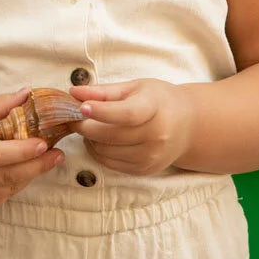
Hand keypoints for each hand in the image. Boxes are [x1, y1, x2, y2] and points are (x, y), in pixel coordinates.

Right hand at [0, 87, 63, 210]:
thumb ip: (0, 105)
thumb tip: (29, 93)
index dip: (22, 151)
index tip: (44, 143)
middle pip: (5, 175)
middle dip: (35, 166)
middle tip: (58, 155)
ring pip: (6, 189)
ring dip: (29, 175)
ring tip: (48, 160)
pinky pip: (0, 197)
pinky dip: (16, 185)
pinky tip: (26, 171)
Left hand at [69, 78, 194, 175]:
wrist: (187, 125)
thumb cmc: (159, 100)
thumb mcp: (135, 87)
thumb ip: (103, 91)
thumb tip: (73, 93)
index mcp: (155, 108)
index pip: (127, 114)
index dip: (101, 111)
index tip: (80, 107)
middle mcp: (156, 136)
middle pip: (111, 135)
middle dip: (85, 126)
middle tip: (72, 115)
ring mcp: (150, 156)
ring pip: (106, 151)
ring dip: (90, 139)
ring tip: (89, 125)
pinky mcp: (144, 171)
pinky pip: (110, 164)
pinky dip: (98, 151)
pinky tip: (98, 139)